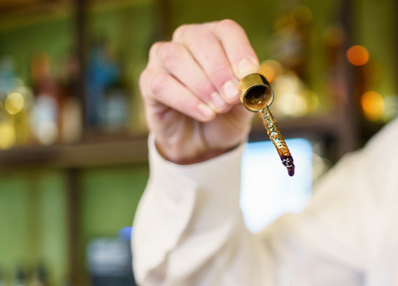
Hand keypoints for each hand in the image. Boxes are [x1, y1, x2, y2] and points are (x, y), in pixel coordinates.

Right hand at [139, 20, 259, 163]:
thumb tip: (248, 84)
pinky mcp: (148, 81)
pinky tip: (205, 114)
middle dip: (219, 69)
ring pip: (175, 57)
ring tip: (219, 107)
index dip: (239, 51)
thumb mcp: (244, 105)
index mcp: (215, 38)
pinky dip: (186, 100)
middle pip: (199, 39)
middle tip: (232, 96)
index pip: (227, 31)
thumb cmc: (224, 115)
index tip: (248, 75)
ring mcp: (163, 59)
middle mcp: (186, 41)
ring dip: (201, 84)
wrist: (202, 143)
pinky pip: (161, 84)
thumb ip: (247, 91)